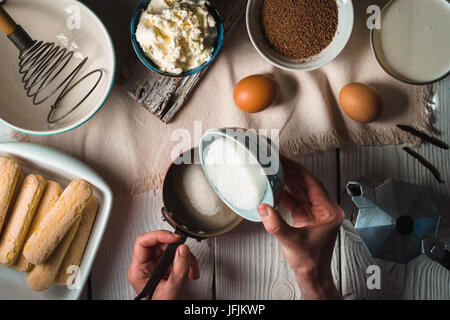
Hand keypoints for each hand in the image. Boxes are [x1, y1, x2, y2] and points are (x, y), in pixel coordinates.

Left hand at [127, 230, 199, 299]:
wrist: (165, 313)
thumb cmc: (161, 306)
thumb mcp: (172, 288)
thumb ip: (179, 267)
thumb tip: (182, 249)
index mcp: (138, 270)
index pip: (143, 242)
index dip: (159, 236)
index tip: (173, 238)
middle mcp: (145, 266)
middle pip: (159, 244)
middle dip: (176, 248)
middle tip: (184, 252)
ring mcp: (156, 267)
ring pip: (170, 249)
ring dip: (185, 257)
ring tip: (190, 267)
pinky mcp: (166, 268)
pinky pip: (177, 257)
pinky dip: (187, 262)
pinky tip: (191, 270)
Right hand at [257, 156, 343, 299]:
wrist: (312, 275)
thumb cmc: (311, 262)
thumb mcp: (292, 242)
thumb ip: (276, 225)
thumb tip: (264, 209)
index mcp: (329, 211)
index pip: (313, 184)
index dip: (298, 170)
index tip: (287, 161)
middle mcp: (323, 209)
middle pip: (305, 184)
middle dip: (291, 172)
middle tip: (277, 161)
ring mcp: (314, 212)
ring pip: (299, 190)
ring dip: (287, 180)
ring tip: (274, 169)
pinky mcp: (305, 216)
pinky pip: (294, 199)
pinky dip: (283, 193)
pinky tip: (274, 187)